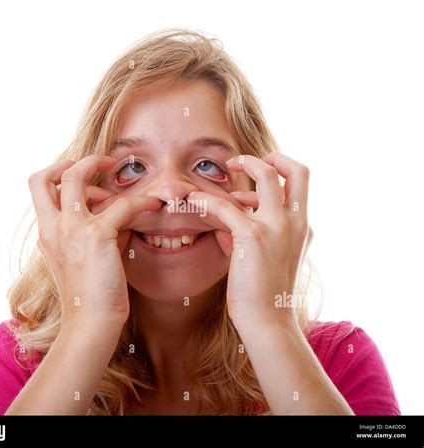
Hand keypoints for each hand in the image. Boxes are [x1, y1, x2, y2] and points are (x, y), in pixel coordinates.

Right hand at [28, 155, 161, 332]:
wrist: (92, 322)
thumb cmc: (91, 295)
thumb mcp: (84, 260)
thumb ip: (95, 233)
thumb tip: (119, 215)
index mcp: (48, 235)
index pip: (39, 191)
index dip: (58, 175)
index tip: (84, 176)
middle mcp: (53, 228)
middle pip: (44, 177)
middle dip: (71, 162)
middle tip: (102, 162)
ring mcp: (71, 229)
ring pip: (76, 177)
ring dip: (103, 168)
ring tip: (131, 183)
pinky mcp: (97, 235)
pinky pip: (122, 204)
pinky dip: (142, 201)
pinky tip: (156, 205)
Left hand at [187, 153, 312, 331]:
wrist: (268, 321)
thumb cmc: (265, 293)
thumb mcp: (268, 258)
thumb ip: (253, 232)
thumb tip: (228, 219)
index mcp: (302, 227)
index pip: (300, 182)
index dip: (280, 168)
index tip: (257, 171)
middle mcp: (295, 222)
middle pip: (295, 170)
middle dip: (268, 157)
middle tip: (239, 162)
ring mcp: (277, 227)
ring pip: (263, 176)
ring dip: (237, 170)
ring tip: (209, 185)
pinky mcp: (253, 236)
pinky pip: (226, 206)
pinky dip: (207, 199)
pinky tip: (192, 200)